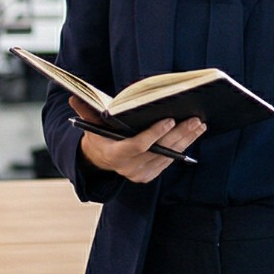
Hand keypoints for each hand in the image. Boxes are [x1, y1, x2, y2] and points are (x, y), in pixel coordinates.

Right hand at [70, 98, 205, 183]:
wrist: (99, 160)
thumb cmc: (98, 136)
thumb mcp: (91, 124)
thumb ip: (86, 111)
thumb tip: (74, 96)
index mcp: (113, 154)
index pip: (137, 146)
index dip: (154, 134)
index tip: (169, 119)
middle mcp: (128, 168)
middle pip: (159, 151)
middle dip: (178, 134)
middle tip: (195, 119)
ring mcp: (140, 174)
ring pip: (168, 156)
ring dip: (186, 140)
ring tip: (200, 124)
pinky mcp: (149, 176)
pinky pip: (169, 161)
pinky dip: (183, 147)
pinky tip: (193, 134)